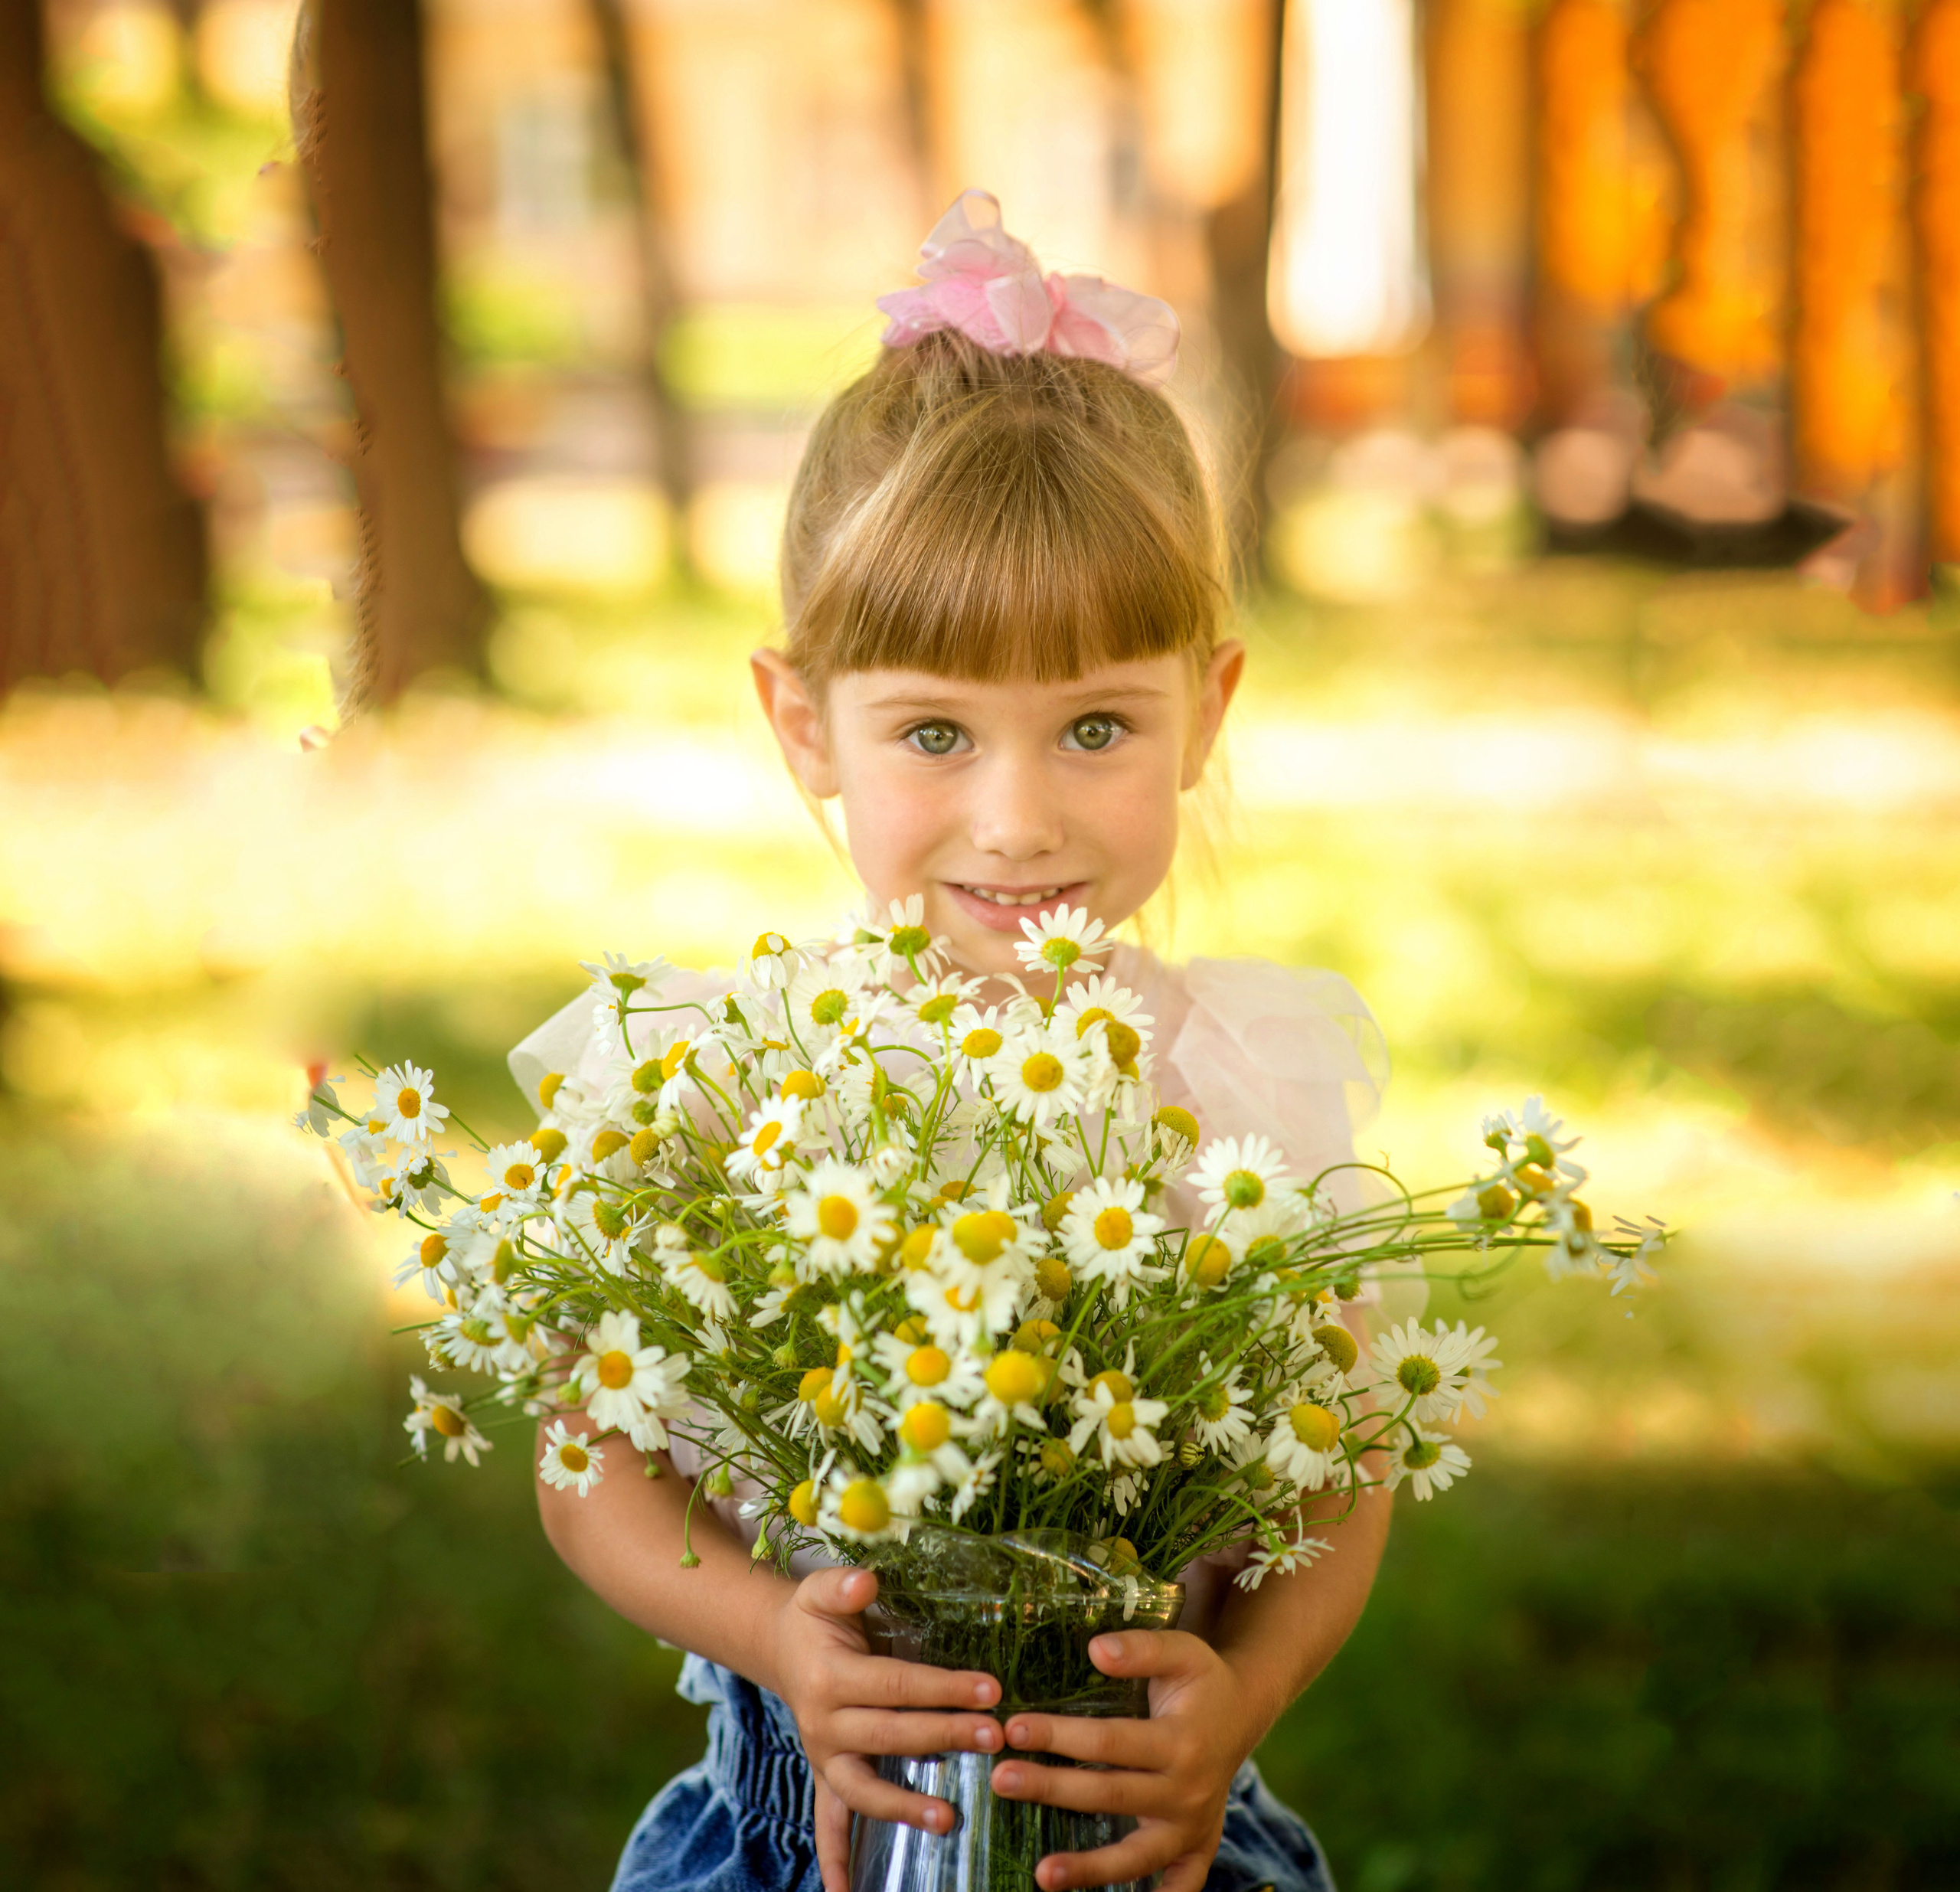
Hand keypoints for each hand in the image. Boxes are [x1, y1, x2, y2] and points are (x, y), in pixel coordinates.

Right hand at [768, 1567, 1004, 1891]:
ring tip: (950, 1818)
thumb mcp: (819, 1590)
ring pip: (864, 1789)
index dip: (943, 1688)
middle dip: (945, 1737)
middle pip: (891, 1736)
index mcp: (830, 1676)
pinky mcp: (826, 1777)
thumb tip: (867, 1582)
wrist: (781, 1646)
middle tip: (995, 1738)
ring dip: (905, 1807)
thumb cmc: (814, 1617)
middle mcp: (824, 1724)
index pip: (896, 1685)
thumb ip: (842, 1586)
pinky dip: (836, 1859)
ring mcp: (825, 1757)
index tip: (991, 1689)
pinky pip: (828, 1823)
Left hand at [989, 1630, 1250, 1891]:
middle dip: (1051, 1789)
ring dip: (1088, 1869)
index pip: (1109, 1742)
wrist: (1245, 1711)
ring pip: (1136, 1856)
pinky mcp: (1196, 1849)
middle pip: (1110, 1795)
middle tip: (1001, 1780)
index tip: (1014, 1728)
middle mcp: (1188, 1792)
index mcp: (1182, 1742)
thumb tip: (1096, 1649)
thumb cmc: (1202, 1679)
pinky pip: (1177, 1886)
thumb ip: (1140, 1648)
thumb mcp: (1182, 1651)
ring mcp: (1193, 1828)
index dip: (1060, 1736)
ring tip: (1041, 1875)